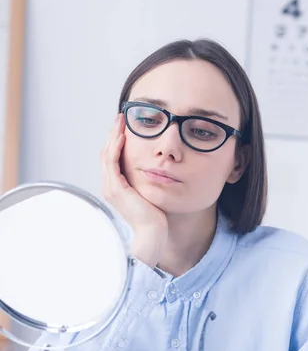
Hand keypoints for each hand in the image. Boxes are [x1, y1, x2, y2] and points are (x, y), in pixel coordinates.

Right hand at [101, 113, 167, 267]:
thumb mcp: (150, 192)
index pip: (112, 158)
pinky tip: (122, 137)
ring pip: (107, 155)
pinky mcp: (117, 189)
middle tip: (120, 117)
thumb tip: (157, 168)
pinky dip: (116, 148)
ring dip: (113, 136)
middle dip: (113, 134)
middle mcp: (110, 186)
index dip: (116, 141)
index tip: (124, 126)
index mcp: (116, 187)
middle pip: (106, 153)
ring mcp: (111, 188)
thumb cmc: (155, 216)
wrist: (152, 233)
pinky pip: (112, 163)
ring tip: (120, 122)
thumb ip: (147, 180)